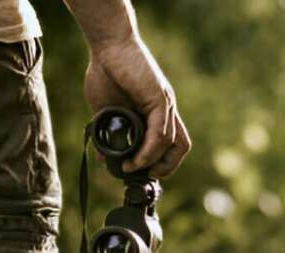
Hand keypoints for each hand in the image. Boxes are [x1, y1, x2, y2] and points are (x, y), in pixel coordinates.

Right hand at [84, 37, 190, 177]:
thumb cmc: (106, 72)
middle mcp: (166, 110)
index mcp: (157, 113)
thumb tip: (104, 158)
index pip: (171, 144)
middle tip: (143, 174)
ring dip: (153, 161)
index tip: (140, 170)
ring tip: (133, 167)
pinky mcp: (160, 98)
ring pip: (172, 143)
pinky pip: (161, 132)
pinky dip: (150, 150)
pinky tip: (136, 157)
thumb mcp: (106, 111)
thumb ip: (108, 134)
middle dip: (166, 167)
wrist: (107, 45)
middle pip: (181, 147)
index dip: (161, 162)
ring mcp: (166, 104)